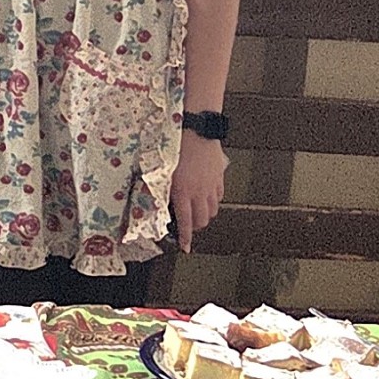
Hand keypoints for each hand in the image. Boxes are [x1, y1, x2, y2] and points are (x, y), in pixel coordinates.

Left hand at [171, 131, 226, 250]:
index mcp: (182, 192)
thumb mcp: (161, 170)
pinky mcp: (219, 177)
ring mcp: (211, 185)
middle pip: (202, 220)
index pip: (185, 222)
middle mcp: (199, 192)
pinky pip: (219, 196)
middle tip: (188, 226)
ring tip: (197, 212)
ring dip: (205, 215)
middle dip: (195, 227)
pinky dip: (213, 201)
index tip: (186, 247)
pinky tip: (206, 197)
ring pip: (212, 210)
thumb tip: (159, 201)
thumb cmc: (175, 147)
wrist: (196, 131)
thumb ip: (161, 188)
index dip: (186, 238)